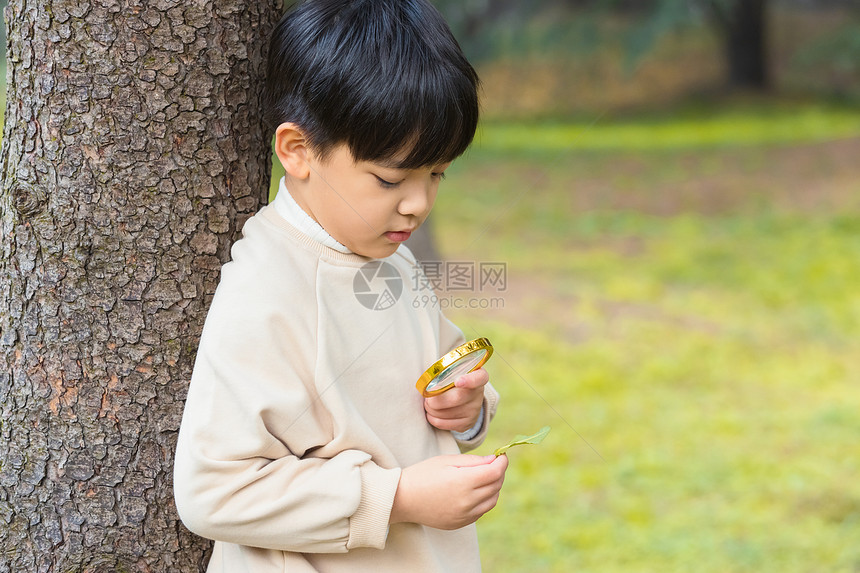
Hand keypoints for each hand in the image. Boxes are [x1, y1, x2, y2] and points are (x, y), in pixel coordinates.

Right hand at [389, 454, 507, 529]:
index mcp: (464, 482)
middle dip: (498, 472)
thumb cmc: (423, 474)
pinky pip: (481, 511)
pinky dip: (484, 500)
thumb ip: (473, 461)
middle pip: (496, 486)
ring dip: (493, 487)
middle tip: (493, 463)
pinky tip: (474, 491)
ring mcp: (464, 515)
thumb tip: (494, 461)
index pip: (495, 472)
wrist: (402, 499)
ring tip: (484, 477)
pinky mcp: (460, 523)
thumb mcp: (447, 460)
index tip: (501, 455)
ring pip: (492, 500)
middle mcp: (467, 501)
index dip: (502, 462)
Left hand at [424, 368, 487, 432]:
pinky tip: (431, 412)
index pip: (478, 378)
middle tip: (427, 396)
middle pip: (457, 398)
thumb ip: (445, 373)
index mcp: (477, 375)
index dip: (469, 381)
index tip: (458, 382)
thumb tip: (430, 388)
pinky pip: (444, 423)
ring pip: (447, 412)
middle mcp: (478, 393)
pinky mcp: (467, 423)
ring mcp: (474, 410)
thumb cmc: (453, 379)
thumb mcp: (453, 370)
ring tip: (429, 403)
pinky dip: (433, 418)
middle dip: (435, 399)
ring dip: (431, 408)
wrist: (464, 397)